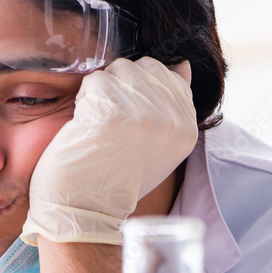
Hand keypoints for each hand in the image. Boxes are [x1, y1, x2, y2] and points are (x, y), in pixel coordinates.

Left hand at [20, 57, 197, 245]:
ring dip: (100, 93)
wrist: (88, 208)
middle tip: (112, 124)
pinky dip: (84, 101)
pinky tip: (88, 128)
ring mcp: (145, 115)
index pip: (168, 74)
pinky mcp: (114, 113)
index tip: (129, 119)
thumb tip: (181, 64)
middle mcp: (172, 120)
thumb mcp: (160, 144)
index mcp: (187, 128)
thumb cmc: (117, 176)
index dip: (139, 89)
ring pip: (116, 71)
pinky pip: (94, 82)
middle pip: (140, 68)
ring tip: (100, 126)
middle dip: (120, 87)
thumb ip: (173, 105)